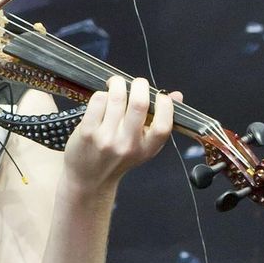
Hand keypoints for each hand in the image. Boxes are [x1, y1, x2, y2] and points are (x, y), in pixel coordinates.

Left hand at [61, 76, 179, 195]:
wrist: (89, 178)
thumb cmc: (117, 158)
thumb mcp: (143, 145)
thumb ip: (159, 121)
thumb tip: (176, 95)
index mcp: (146, 149)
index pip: (163, 125)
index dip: (165, 104)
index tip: (160, 96)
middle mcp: (127, 144)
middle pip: (139, 104)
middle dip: (140, 84)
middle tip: (137, 84)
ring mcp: (106, 138)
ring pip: (117, 97)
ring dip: (118, 84)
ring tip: (117, 85)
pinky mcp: (88, 131)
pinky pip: (98, 100)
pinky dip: (102, 93)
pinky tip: (103, 99)